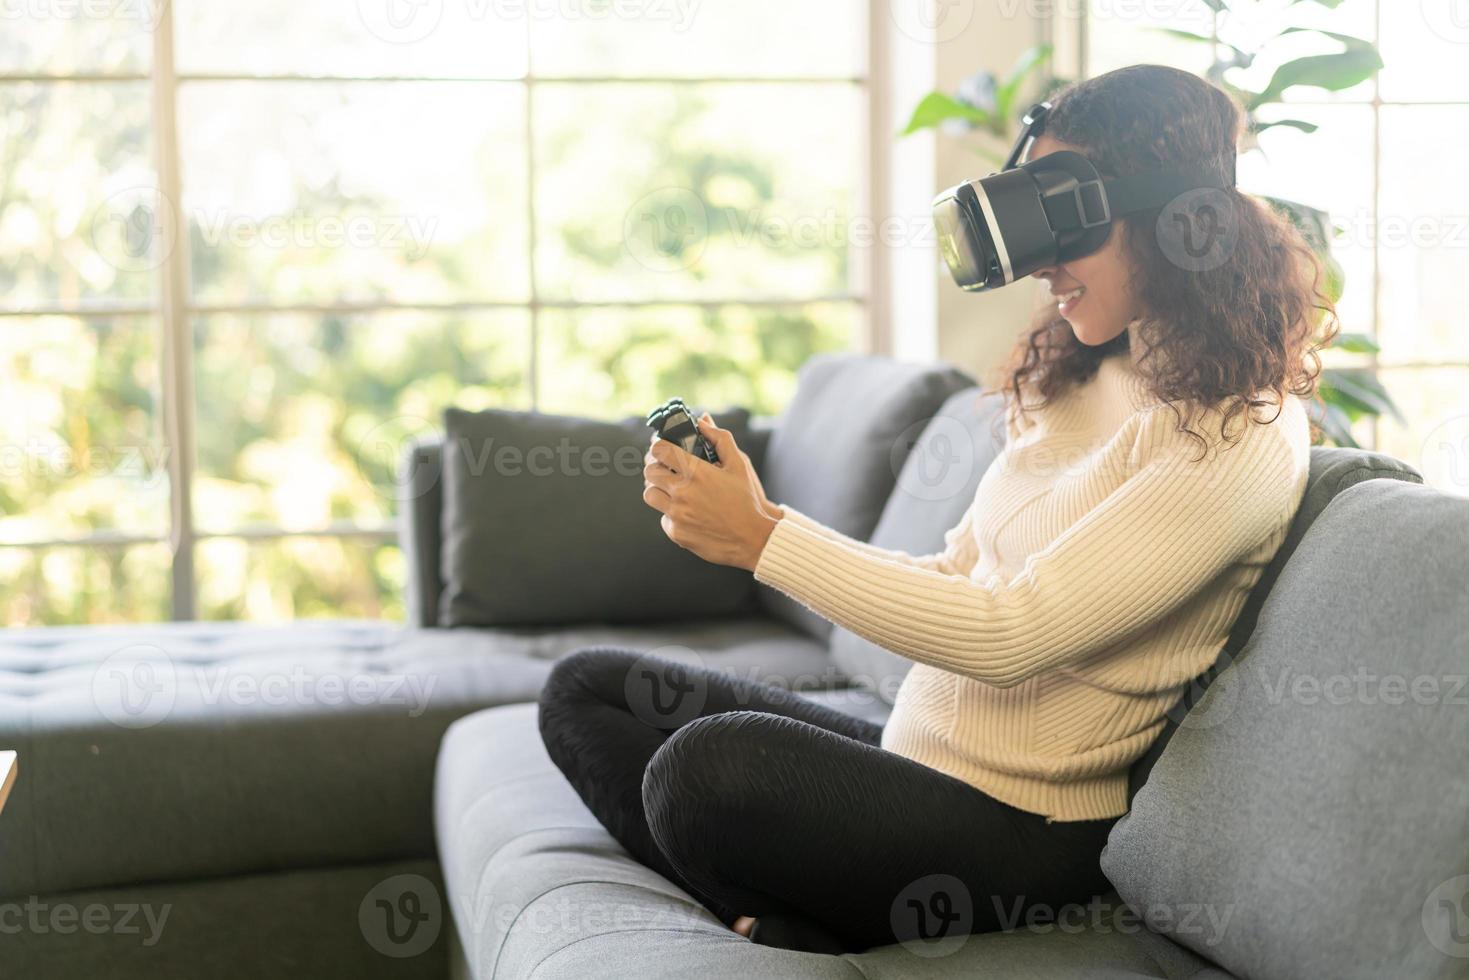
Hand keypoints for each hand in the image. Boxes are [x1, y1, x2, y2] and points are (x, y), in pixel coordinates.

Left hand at [643, 413, 778, 570]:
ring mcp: (677, 514)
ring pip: (650, 494)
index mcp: (696, 472)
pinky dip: (671, 514)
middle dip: (656, 467)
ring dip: (658, 489)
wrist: (754, 539)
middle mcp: (682, 493)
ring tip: (673, 490)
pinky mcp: (677, 533)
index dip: (658, 446)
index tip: (663, 448)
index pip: (660, 450)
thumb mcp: (739, 464)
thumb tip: (703, 421)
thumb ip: (719, 438)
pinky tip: (687, 512)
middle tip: (666, 469)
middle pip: (649, 472)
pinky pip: (663, 518)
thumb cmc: (747, 499)